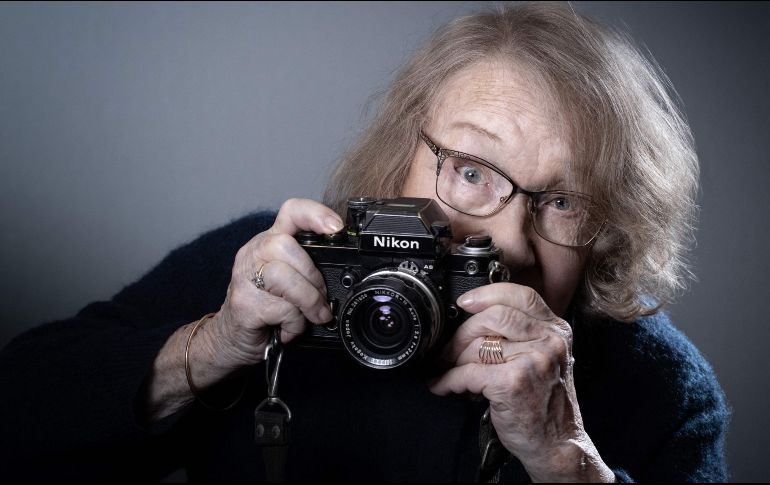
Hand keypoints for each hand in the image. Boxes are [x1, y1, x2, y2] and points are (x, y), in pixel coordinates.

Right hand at [206, 198, 340, 371]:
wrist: (231, 339)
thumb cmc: (265, 308)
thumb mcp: (289, 282)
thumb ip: (307, 270)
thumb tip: (343, 277)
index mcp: (270, 242)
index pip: (291, 212)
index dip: (315, 213)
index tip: (335, 228)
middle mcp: (254, 253)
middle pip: (284, 245)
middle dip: (311, 275)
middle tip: (321, 299)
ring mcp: (244, 277)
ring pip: (283, 276)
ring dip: (308, 300)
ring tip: (312, 316)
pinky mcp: (243, 304)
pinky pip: (281, 308)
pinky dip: (295, 323)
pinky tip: (289, 329)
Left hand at [429, 283, 612, 481]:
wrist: (558, 443)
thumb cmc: (547, 402)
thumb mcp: (547, 357)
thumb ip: (524, 333)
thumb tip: (477, 316)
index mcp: (556, 330)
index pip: (521, 296)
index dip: (487, 295)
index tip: (465, 302)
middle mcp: (548, 341)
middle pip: (492, 317)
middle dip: (462, 333)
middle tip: (448, 348)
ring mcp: (532, 361)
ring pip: (477, 346)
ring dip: (453, 360)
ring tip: (448, 369)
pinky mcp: (512, 383)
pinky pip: (467, 373)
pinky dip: (449, 380)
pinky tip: (443, 385)